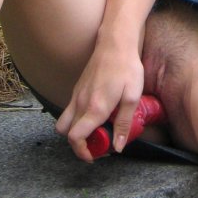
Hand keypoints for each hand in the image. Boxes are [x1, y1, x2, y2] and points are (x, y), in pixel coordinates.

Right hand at [55, 38, 144, 161]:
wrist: (116, 42)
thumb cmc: (126, 67)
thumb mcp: (133, 96)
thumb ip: (124, 123)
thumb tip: (118, 146)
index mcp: (95, 108)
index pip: (75, 137)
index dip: (82, 152)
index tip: (95, 155)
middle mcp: (81, 102)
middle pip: (66, 133)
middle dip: (78, 144)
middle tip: (97, 143)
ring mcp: (77, 94)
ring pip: (64, 121)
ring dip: (75, 130)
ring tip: (94, 129)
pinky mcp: (78, 87)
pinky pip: (70, 108)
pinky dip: (77, 117)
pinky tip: (96, 112)